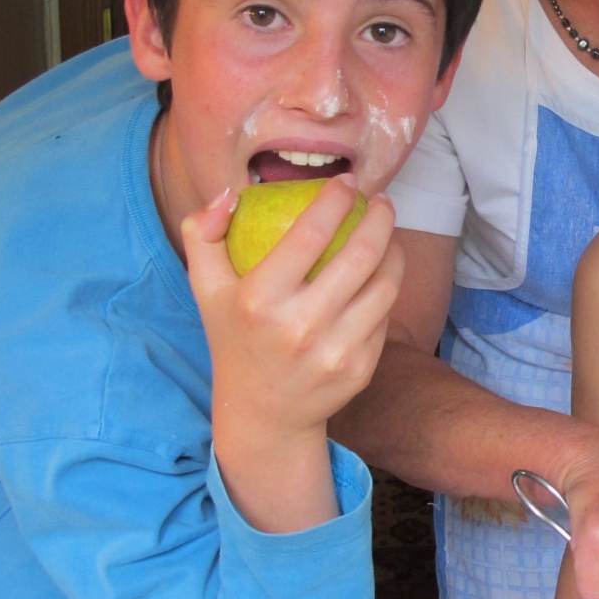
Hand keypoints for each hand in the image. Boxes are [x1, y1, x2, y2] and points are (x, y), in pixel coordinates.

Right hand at [182, 176, 401, 531]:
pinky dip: (386, 288)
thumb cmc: (234, 337)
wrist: (262, 414)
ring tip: (387, 233)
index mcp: (260, 300)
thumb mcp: (206, 288)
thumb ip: (203, 233)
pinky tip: (382, 273)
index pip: (310, 234)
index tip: (347, 183)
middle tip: (381, 202)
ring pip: (385, 284)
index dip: (336, 200)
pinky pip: (385, 315)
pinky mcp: (361, 369)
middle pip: (360, 255)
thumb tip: (229, 193)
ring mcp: (335, 351)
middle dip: (380, 218)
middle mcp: (300, 327)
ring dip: (395, 249)